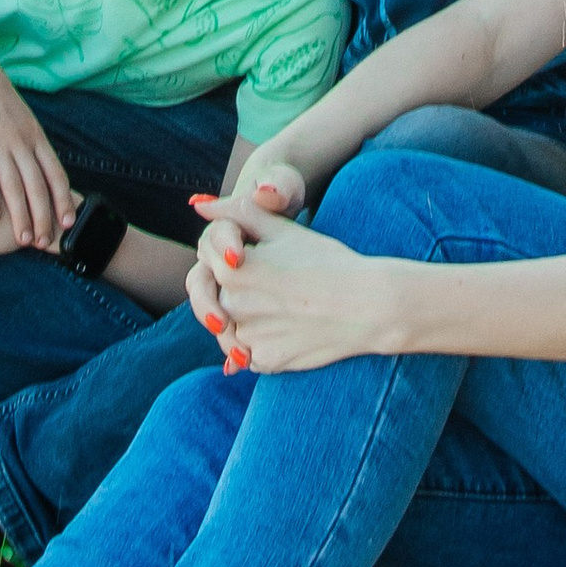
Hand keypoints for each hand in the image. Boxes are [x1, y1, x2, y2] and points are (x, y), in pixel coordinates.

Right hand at [0, 47, 73, 249]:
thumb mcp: (22, 121)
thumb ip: (32, 147)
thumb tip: (44, 171)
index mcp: (35, 138)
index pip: (55, 174)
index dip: (63, 200)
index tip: (69, 224)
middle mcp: (20, 142)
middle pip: (37, 186)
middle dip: (44, 217)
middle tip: (46, 243)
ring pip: (13, 185)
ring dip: (20, 214)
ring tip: (24, 239)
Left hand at [184, 191, 399, 373]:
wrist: (367, 304)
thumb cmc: (326, 260)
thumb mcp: (283, 228)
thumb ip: (236, 212)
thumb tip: (199, 204)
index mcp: (232, 268)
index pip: (210, 257)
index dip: (234, 253)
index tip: (259, 256)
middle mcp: (233, 305)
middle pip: (218, 294)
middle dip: (239, 288)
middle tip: (276, 284)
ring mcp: (248, 337)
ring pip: (229, 328)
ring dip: (243, 320)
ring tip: (281, 307)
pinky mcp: (265, 362)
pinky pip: (249, 355)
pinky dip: (260, 344)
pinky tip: (287, 329)